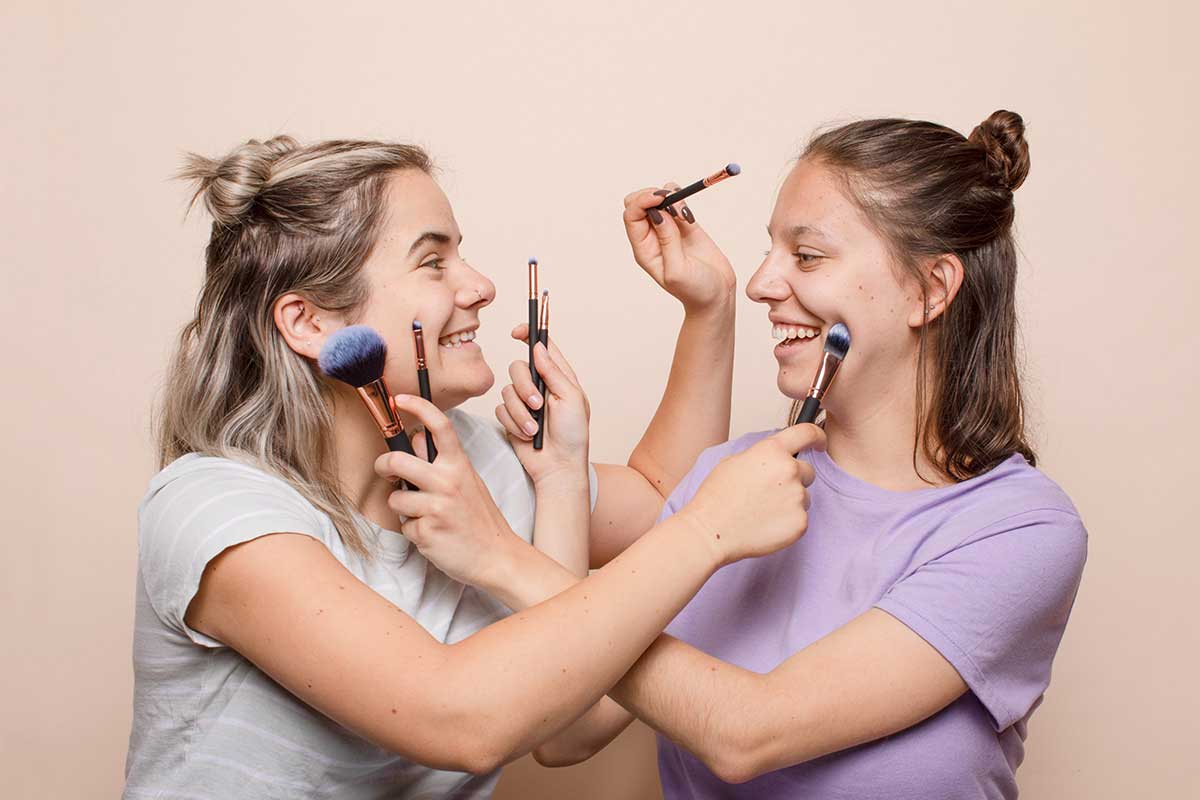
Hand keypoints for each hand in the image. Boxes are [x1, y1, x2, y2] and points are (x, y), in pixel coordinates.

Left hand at [375, 394, 524, 588]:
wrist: (497, 557)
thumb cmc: (480, 519)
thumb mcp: (468, 482)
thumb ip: (443, 461)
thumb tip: (417, 438)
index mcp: (459, 466)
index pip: (440, 426)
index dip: (418, 407)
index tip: (401, 399)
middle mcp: (448, 482)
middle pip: (397, 461)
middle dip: (383, 465)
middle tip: (385, 470)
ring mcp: (437, 507)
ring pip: (395, 499)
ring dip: (403, 508)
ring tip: (424, 515)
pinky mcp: (427, 532)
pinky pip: (405, 526)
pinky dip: (414, 532)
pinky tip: (433, 534)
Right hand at [496, 325, 589, 486]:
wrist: (559, 467)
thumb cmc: (573, 435)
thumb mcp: (571, 399)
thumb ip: (554, 371)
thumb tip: (538, 347)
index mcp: (559, 377)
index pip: (541, 347)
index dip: (529, 334)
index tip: (517, 332)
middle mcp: (540, 386)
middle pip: (517, 368)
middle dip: (524, 387)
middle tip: (538, 405)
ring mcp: (524, 402)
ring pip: (506, 391)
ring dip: (521, 412)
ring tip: (535, 429)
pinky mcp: (512, 418)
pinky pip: (500, 410)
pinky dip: (513, 423)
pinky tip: (527, 436)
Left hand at [622, 183, 736, 313]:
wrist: (716, 295)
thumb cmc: (696, 290)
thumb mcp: (678, 271)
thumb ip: (667, 241)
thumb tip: (658, 213)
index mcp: (644, 250)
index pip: (632, 216)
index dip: (643, 202)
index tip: (661, 197)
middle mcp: (652, 237)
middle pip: (638, 203)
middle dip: (653, 195)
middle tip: (671, 199)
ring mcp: (668, 229)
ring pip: (658, 199)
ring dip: (670, 196)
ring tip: (685, 215)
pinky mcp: (685, 225)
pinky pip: (676, 202)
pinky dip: (681, 197)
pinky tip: (689, 213)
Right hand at [676, 424, 826, 565]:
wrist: (711, 532)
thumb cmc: (716, 498)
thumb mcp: (734, 462)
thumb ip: (762, 455)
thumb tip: (777, 457)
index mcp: (772, 451)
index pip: (807, 433)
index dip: (817, 436)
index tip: (819, 442)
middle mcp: (789, 470)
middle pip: (807, 471)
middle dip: (794, 479)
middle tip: (769, 492)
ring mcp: (797, 497)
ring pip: (804, 496)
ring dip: (790, 501)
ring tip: (762, 510)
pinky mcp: (800, 522)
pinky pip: (801, 518)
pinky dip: (787, 521)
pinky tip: (765, 524)